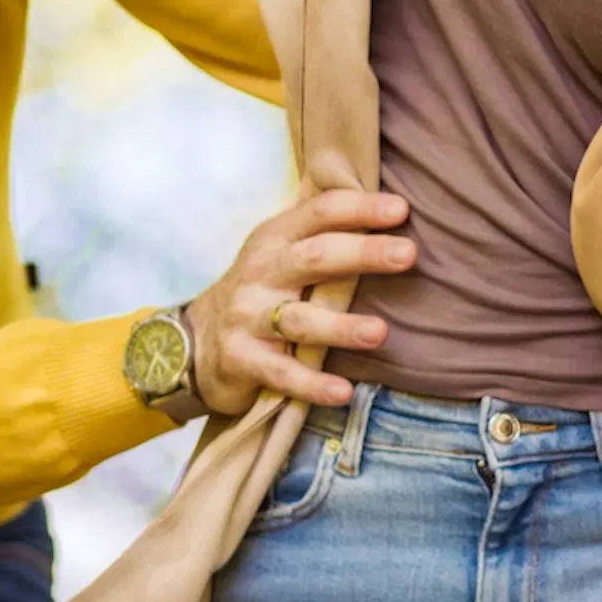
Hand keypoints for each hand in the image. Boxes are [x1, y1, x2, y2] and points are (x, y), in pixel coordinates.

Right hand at [185, 187, 413, 417]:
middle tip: (407, 254)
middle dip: (362, 254)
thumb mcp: (280, 252)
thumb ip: (323, 234)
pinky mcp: (242, 359)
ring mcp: (248, 316)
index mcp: (276, 238)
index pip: (320, 213)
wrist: (194, 341)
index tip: (402, 210)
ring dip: (341, 327)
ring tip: (380, 333)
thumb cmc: (259, 291)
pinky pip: (281, 373)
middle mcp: (261, 272)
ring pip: (300, 320)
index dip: (360, 208)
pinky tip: (343, 392)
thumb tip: (396, 211)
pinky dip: (312, 384)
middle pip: (315, 258)